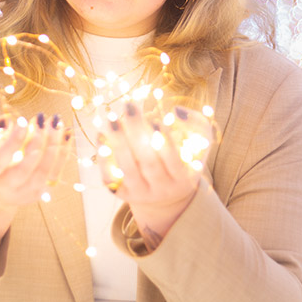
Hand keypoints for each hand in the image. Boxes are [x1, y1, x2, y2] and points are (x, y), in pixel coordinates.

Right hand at [0, 114, 70, 270]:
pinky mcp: (32, 196)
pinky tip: (65, 135)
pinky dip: (61, 156)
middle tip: (42, 119)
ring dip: (52, 149)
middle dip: (35, 144)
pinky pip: (52, 178)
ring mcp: (17, 195)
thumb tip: (7, 122)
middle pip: (21, 171)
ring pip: (40, 177)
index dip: (11, 141)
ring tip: (56, 124)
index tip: (22, 120)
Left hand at [98, 101, 200, 248]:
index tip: (155, 120)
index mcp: (183, 178)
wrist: (167, 195)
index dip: (165, 142)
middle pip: (149, 164)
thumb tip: (175, 112)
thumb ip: (195, 124)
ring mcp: (140, 194)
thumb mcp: (199, 143)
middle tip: (129, 107)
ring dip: (118, 143)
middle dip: (138, 134)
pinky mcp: (122, 193)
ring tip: (111, 119)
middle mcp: (162, 189)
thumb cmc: (184, 158)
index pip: (174, 161)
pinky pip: (110, 177)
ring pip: (128, 170)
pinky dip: (105, 158)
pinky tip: (102, 136)